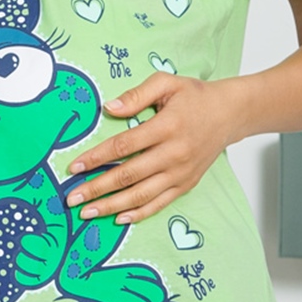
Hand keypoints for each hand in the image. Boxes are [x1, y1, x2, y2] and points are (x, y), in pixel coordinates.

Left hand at [64, 73, 242, 222]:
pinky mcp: (186, 184)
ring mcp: (181, 173)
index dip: (97, 157)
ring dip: (111, 206)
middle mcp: (174, 154)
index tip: (75, 166)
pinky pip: (159, 203)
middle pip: (128, 175)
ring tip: (87, 212)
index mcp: (166, 127)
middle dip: (97, 188)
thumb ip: (136, 94)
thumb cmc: (195, 97)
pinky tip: (118, 218)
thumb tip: (108, 108)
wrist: (230, 114)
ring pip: (141, 195)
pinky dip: (138, 213)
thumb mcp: (167, 83)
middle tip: (72, 198)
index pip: (124, 146)